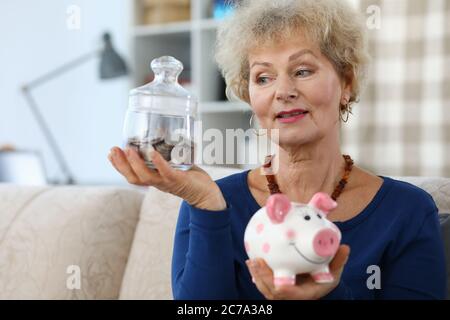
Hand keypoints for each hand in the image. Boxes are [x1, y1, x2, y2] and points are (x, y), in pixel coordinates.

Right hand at [108, 146, 226, 210]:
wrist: (207, 193)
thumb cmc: (190, 177)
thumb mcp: (174, 163)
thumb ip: (166, 150)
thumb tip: (161, 128)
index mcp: (154, 179)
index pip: (131, 175)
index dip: (119, 165)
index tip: (110, 152)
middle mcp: (157, 183)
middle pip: (133, 177)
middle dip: (121, 164)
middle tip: (113, 149)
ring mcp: (167, 182)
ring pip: (146, 177)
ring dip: (135, 163)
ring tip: (129, 149)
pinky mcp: (179, 180)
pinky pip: (166, 173)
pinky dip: (158, 163)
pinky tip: (153, 153)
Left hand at [246, 245, 349, 299]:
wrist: (319, 285)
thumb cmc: (326, 278)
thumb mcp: (334, 272)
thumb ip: (338, 261)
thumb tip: (345, 248)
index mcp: (305, 294)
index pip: (287, 292)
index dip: (278, 285)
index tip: (273, 276)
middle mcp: (292, 297)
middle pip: (272, 292)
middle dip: (261, 277)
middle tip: (255, 261)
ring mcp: (283, 295)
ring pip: (266, 289)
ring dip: (257, 275)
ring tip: (252, 261)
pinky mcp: (277, 290)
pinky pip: (265, 285)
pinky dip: (257, 275)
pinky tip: (253, 263)